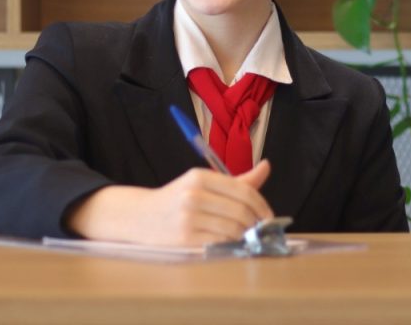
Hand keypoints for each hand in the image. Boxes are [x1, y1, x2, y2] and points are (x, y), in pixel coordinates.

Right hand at [66, 160, 272, 246]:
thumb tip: (266, 167)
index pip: (243, 190)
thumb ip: (237, 180)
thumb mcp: (204, 183)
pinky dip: (231, 244)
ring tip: (246, 236)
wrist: (141, 217)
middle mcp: (193, 194)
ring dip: (245, 236)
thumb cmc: (178, 200)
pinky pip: (220, 243)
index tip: (269, 216)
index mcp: (199, 176)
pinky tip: (231, 242)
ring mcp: (188, 217)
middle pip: (241, 211)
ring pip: (233, 229)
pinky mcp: (185, 238)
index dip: (262, 205)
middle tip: (261, 230)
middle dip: (257, 223)